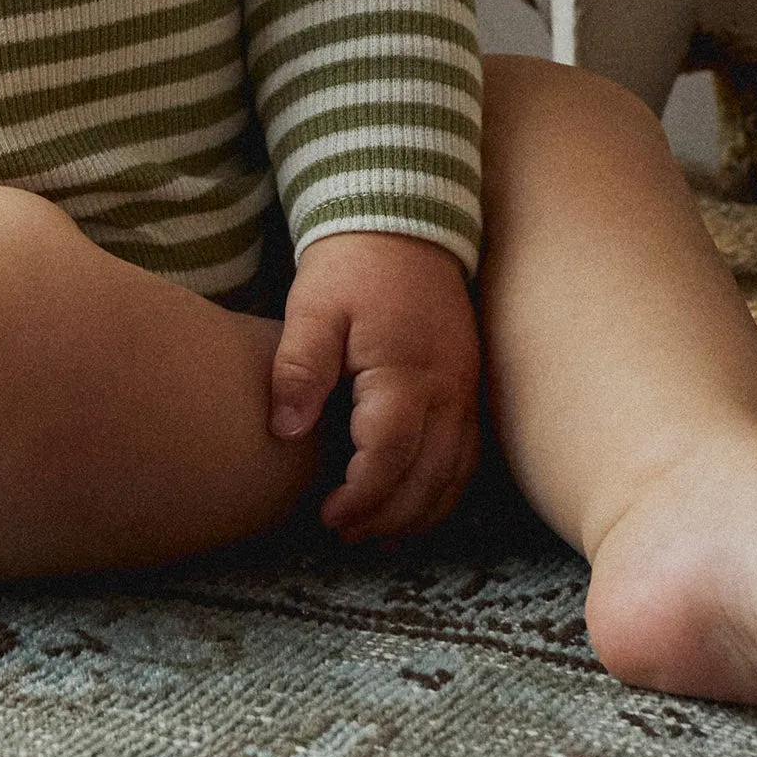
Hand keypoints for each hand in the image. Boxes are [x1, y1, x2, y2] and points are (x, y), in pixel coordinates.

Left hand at [267, 231, 480, 541]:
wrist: (402, 222)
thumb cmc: (351, 267)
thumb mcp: (313, 307)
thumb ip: (300, 367)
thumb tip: (286, 430)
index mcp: (406, 371)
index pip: (390, 457)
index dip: (360, 497)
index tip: (327, 516)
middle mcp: (448, 387)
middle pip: (429, 478)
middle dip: (388, 517)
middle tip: (344, 534)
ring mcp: (466, 388)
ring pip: (456, 474)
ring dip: (420, 513)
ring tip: (375, 533)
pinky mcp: (470, 385)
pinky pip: (468, 455)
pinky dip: (444, 489)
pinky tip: (413, 503)